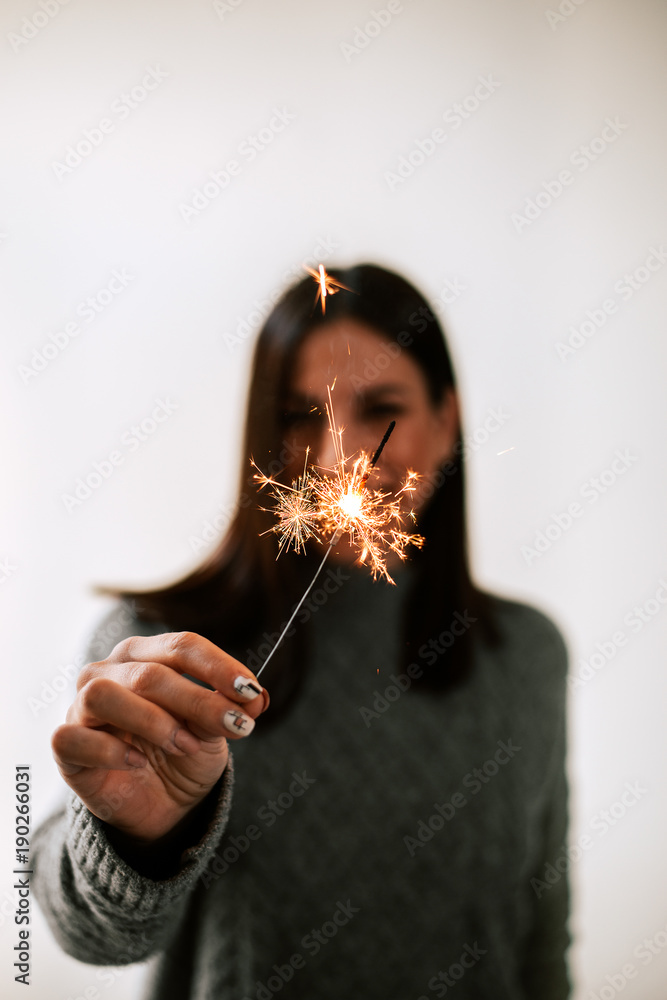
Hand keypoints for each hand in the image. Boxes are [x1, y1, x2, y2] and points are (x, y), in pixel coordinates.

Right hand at [51, 632, 268, 842]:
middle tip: (235, 725)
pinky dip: (111, 751)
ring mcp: (81, 707)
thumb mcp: (211, 731)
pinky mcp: (66, 746)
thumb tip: (253, 698)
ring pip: (103, 695)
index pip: (181, 646)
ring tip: (185, 746)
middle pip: (150, 673)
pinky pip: (73, 737)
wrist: (161, 806)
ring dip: (153, 722)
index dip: (218, 666)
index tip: (250, 691)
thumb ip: (225, 709)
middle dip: (198, 700)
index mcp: (146, 655)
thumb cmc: (184, 753)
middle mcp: (108, 672)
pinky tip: (139, 763)